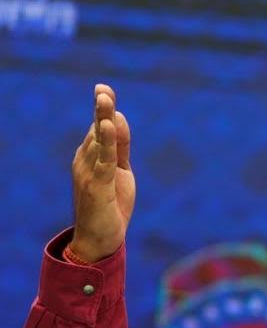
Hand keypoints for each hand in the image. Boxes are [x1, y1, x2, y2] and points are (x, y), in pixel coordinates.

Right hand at [68, 83, 134, 261]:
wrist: (100, 240)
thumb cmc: (110, 205)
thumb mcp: (120, 171)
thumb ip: (121, 147)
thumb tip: (119, 118)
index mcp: (90, 156)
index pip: (99, 128)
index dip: (102, 109)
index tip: (104, 88)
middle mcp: (84, 162)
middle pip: (97, 130)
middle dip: (101, 110)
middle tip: (103, 89)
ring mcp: (88, 173)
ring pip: (98, 142)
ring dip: (102, 120)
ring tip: (104, 99)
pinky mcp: (97, 186)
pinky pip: (103, 160)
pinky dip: (107, 143)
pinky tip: (109, 126)